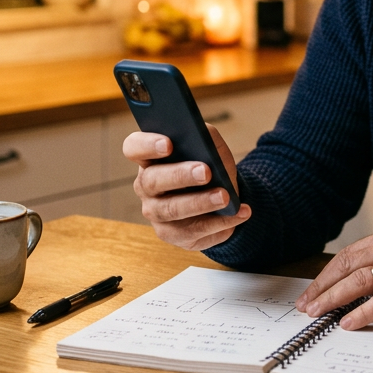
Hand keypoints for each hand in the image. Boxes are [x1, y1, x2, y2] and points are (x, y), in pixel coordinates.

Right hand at [123, 124, 250, 249]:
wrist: (223, 195)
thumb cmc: (210, 164)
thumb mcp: (211, 146)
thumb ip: (206, 137)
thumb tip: (205, 138)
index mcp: (150, 157)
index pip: (134, 148)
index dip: (147, 145)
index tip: (169, 143)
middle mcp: (146, 186)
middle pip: (153, 180)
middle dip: (180, 175)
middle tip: (206, 172)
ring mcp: (156, 212)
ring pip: (172, 209)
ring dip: (200, 203)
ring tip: (225, 196)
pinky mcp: (173, 234)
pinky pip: (194, 231)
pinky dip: (219, 222)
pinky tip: (239, 214)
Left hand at [294, 225, 372, 329]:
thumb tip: (351, 287)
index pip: (349, 254)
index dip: (326, 274)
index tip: (311, 291)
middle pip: (349, 265)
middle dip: (323, 287)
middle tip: (306, 305)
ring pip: (361, 281)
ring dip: (334, 299)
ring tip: (318, 313)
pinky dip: (363, 312)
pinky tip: (348, 322)